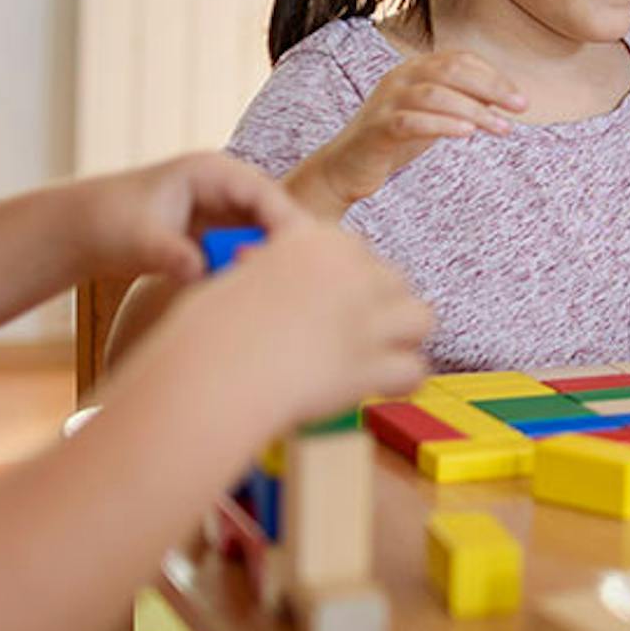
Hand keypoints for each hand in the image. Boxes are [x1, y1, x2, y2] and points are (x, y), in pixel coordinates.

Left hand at [79, 152, 311, 282]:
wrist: (82, 230)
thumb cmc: (108, 224)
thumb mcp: (139, 241)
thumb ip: (172, 255)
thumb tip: (199, 272)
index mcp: (211, 171)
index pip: (265, 193)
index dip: (286, 223)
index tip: (299, 257)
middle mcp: (226, 186)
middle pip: (275, 213)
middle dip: (287, 245)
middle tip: (300, 285)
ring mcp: (225, 209)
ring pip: (265, 233)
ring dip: (270, 259)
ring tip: (279, 296)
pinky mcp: (220, 232)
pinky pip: (249, 249)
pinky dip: (253, 268)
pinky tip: (255, 297)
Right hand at [157, 218, 437, 426]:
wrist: (210, 372)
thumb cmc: (208, 331)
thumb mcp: (238, 279)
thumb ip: (271, 273)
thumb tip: (268, 275)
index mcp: (316, 241)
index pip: (357, 253)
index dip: (348, 280)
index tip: (332, 302)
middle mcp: (350, 273)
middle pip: (394, 280)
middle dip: (380, 305)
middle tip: (354, 335)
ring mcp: (366, 318)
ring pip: (421, 317)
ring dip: (403, 336)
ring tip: (380, 356)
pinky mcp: (371, 364)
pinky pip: (414, 370)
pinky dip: (400, 381)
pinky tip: (382, 389)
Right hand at [294, 51, 526, 213]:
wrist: (344, 168)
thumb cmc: (393, 140)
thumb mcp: (432, 115)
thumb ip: (461, 101)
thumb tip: (504, 96)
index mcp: (413, 69)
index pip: (460, 60)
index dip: (494, 76)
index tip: (520, 99)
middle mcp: (399, 78)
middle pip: (451, 70)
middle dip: (491, 87)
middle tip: (520, 107)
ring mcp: (386, 102)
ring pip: (435, 95)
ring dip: (475, 110)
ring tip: (502, 128)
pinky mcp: (377, 128)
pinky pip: (413, 121)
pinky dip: (443, 125)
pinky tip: (467, 134)